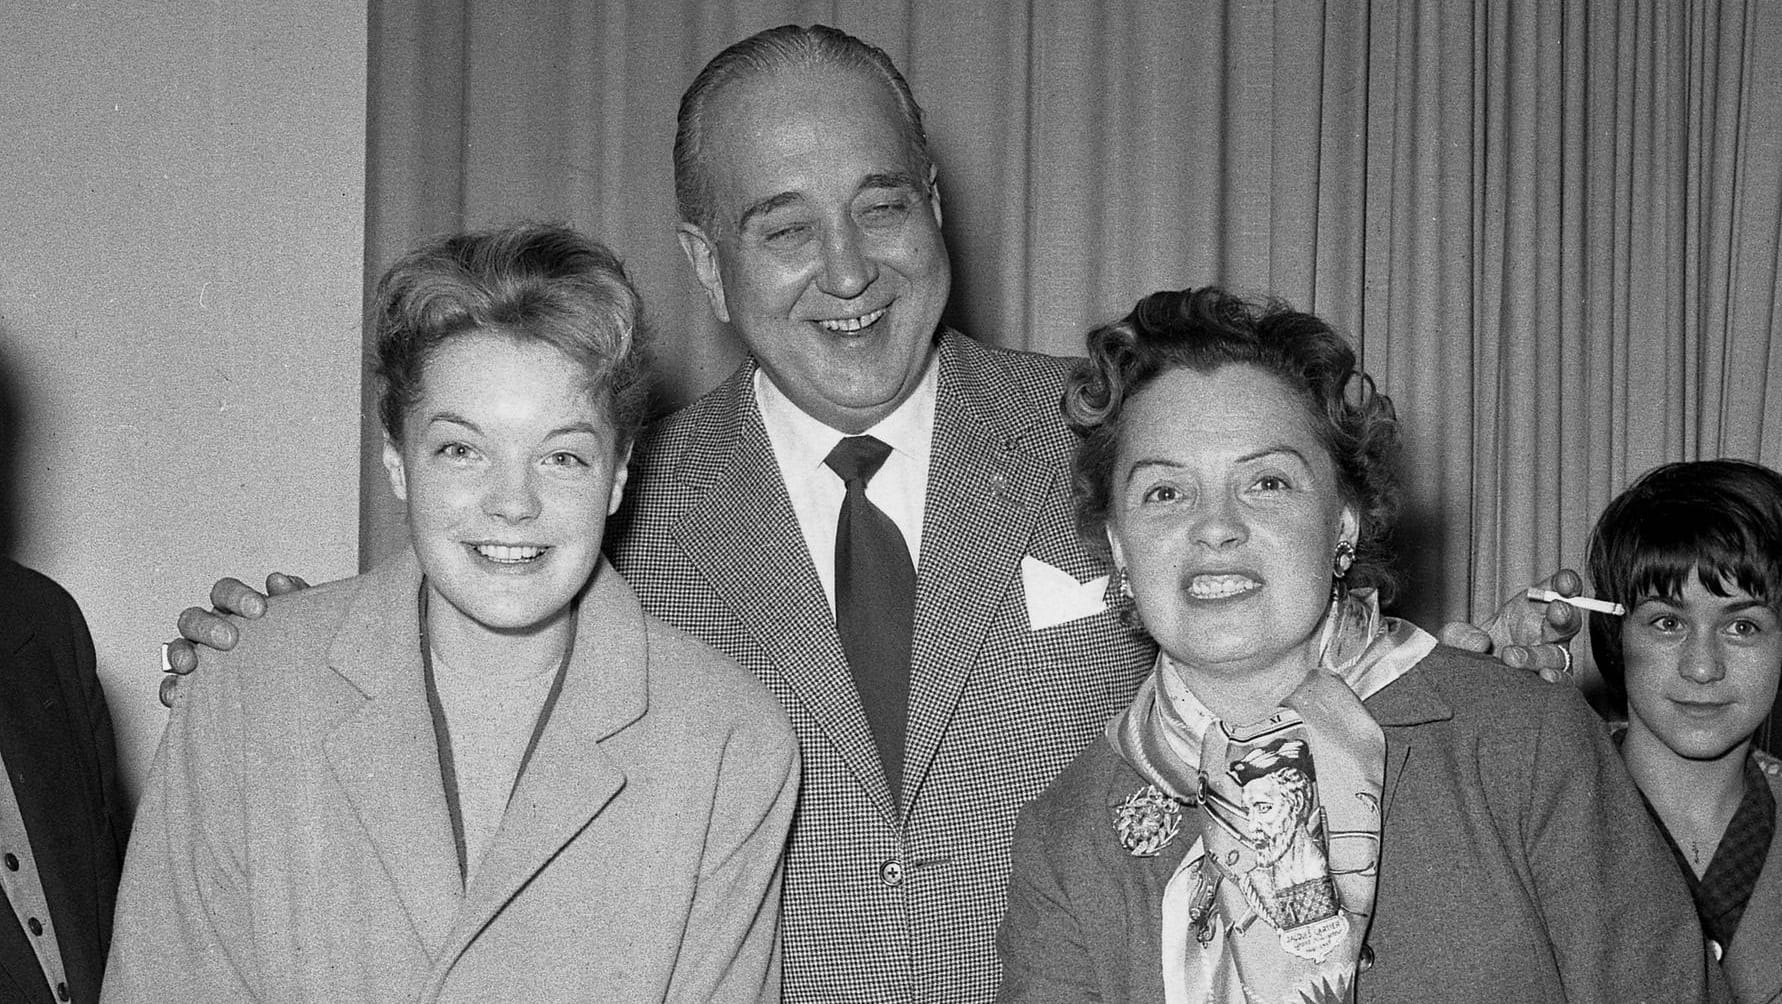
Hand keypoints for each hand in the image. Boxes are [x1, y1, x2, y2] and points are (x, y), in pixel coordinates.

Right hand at [159, 573, 310, 706]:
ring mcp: (200, 660)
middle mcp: (213, 632)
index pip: (225, 593)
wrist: (307, 693)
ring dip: (181, 652)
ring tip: (191, 664)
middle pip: (194, 618)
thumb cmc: (297, 652)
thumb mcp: (302, 625)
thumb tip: (279, 581)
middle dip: (208, 626)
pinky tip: (177, 693)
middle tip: (230, 639)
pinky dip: (171, 688)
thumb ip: (294, 600)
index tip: (258, 609)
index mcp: (236, 613)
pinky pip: (172, 687)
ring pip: (178, 648)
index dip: (236, 596)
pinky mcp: (194, 690)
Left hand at [1437, 569, 1583, 683]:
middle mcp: (1547, 632)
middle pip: (1568, 620)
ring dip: (1540, 654)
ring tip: (1512, 657)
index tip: (1564, 582)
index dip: (1565, 583)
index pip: (1556, 590)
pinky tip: (1545, 678)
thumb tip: (1479, 642)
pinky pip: (1561, 682)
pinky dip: (1556, 680)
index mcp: (1531, 608)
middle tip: (1556, 610)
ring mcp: (1550, 658)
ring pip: (1558, 654)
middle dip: (1565, 612)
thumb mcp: (1458, 638)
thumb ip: (1459, 635)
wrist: (1472, 681)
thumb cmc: (1473, 652)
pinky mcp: (1547, 682)